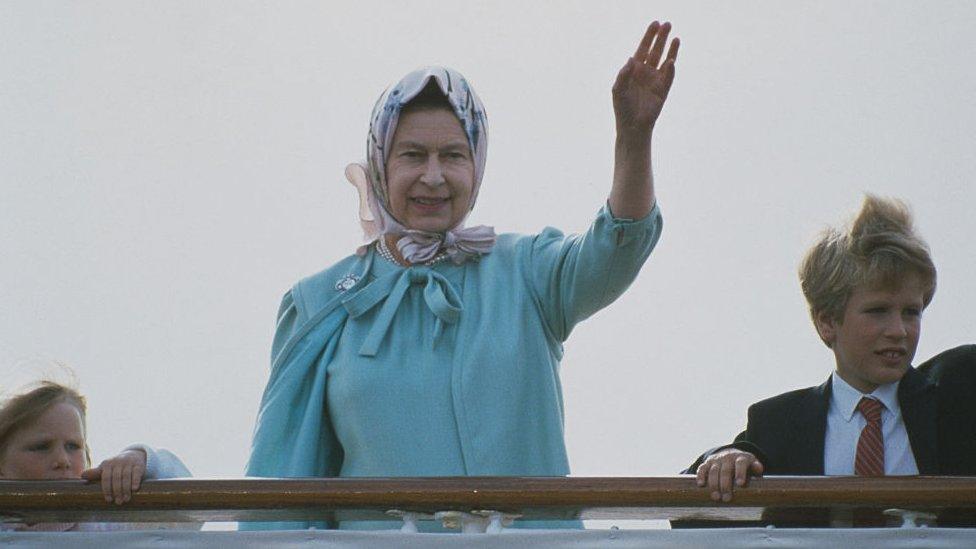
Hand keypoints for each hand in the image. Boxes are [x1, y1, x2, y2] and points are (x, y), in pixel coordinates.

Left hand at [81, 449, 146, 504]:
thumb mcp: (106, 468)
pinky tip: (135, 489)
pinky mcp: (139, 464)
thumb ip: (96, 473)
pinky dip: (135, 481)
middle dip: (117, 491)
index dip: (107, 489)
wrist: (134, 455)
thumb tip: (81, 475)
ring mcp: (129, 462)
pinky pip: (137, 473)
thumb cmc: (116, 466)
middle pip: (117, 478)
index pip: (106, 478)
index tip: (109, 500)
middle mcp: (118, 462)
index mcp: (107, 464)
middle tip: (118, 502)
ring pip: (126, 477)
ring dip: (126, 489)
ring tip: (126, 499)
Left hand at [612, 21, 679, 138]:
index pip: (643, 48)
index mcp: (634, 70)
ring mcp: (656, 81)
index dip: (649, 36)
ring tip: (676, 37)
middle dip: (661, 38)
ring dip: (671, 50)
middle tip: (668, 24)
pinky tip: (671, 61)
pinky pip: (668, 77)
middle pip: (655, 51)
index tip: (655, 24)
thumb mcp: (618, 89)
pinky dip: (670, 70)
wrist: (632, 127)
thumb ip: (623, 74)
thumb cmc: (622, 108)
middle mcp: (646, 72)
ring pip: (665, 61)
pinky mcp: (663, 91)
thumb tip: (631, 59)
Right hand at [695, 449, 763, 501]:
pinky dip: (701, 476)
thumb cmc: (744, 466)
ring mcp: (716, 460)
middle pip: (726, 470)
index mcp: (740, 458)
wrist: (730, 454)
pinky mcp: (707, 463)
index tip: (740, 484)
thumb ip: (756, 467)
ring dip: (713, 484)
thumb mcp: (752, 464)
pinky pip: (702, 468)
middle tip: (726, 498)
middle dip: (725, 485)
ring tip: (716, 497)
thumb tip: (759, 469)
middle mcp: (727, 457)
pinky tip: (701, 485)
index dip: (740, 473)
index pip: (740, 463)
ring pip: (713, 471)